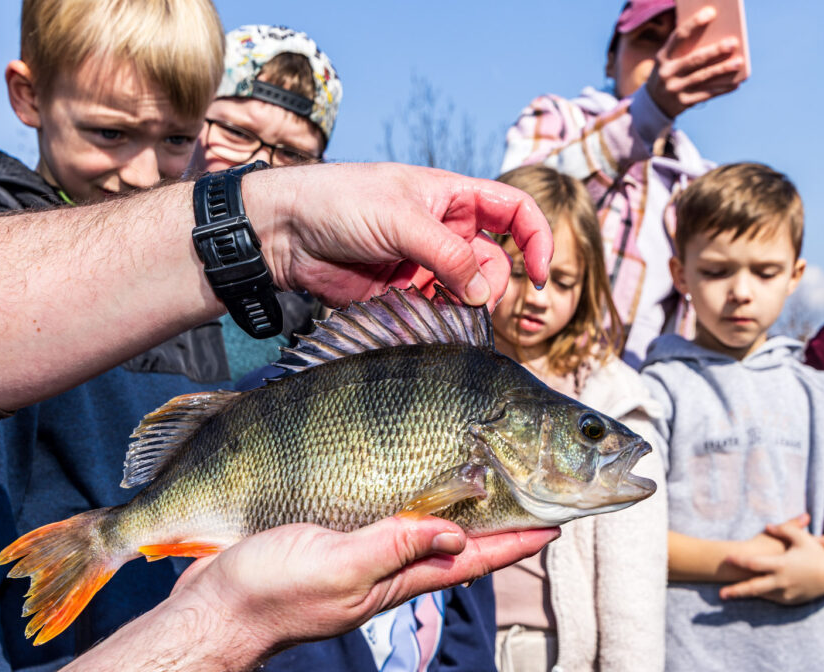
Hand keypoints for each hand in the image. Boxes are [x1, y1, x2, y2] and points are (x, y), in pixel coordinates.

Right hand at [175, 515, 559, 656]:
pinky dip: (404, 495)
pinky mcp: (329, 536)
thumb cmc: (270, 594)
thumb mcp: (338, 568)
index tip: (555, 524)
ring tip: (485, 475)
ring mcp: (358, 553)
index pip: (472, 558)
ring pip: (420, 524)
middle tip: (529, 487)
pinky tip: (404, 477)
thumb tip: (458, 533)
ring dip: (454, 503)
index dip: (514, 541)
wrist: (211, 609)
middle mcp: (385, 566)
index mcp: (396, 578)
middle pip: (455, 540)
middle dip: (494, 517)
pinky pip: (381, 515)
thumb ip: (393, 547)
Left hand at [242, 162, 553, 308]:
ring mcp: (423, 265)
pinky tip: (420, 322)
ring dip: (461, 308)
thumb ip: (449, 256)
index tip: (539, 273)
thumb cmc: (339, 202)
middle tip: (467, 300)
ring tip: (436, 312)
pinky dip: (437, 323)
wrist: (284, 233)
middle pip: (494, 263)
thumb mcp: (402, 219)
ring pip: (465, 294)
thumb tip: (483, 294)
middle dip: (489, 285)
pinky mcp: (402, 295)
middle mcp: (444, 231)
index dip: (536, 239)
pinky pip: (435, 314)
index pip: (515, 212)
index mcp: (452, 197)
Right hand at [645, 6, 745, 118]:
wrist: (654, 104)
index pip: (679, 36)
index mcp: (663, 56)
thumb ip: (687, 49)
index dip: (694, 23)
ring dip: (722, 69)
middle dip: (715, 51)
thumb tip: (717, 36)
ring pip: (702, 77)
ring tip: (739, 62)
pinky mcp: (683, 103)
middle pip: (694, 60)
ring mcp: (674, 89)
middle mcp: (667, 73)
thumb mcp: (670, 60)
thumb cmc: (670, 72)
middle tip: (733, 42)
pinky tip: (736, 83)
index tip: (711, 12)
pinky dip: (722, 89)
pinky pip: (706, 95)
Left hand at [720, 516, 823, 604]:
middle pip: (754, 587)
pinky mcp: (791, 600)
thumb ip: (784, 529)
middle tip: (720, 594)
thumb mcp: (801, 538)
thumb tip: (768, 525)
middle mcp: (782, 581)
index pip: (755, 564)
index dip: (739, 561)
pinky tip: (749, 593)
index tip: (725, 559)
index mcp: (781, 565)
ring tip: (726, 594)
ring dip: (744, 595)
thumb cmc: (817, 554)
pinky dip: (761, 595)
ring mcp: (786, 593)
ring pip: (761, 595)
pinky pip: (772, 598)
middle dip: (736, 591)